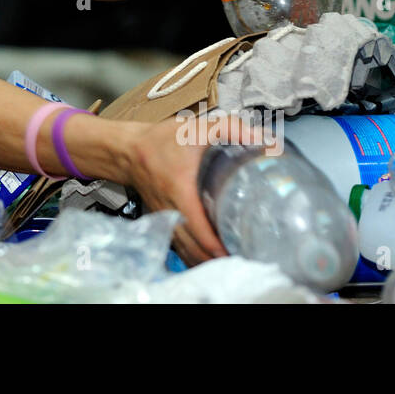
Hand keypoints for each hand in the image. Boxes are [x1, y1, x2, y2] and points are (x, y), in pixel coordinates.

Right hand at [121, 112, 244, 265]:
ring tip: (232, 264)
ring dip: (207, 262)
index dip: (218, 245)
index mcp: (180, 190)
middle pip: (193, 247)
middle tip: (245, 261)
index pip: (198, 228)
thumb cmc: (161, 141)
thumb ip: (232, 129)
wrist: (128, 150)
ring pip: (186, 252)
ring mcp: (164, 220)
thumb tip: (267, 142)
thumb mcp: (197, 128)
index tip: (240, 252)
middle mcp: (170, 211)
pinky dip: (194, 257)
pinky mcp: (162, 223)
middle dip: (218, 260)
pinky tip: (210, 261)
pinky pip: (179, 247)